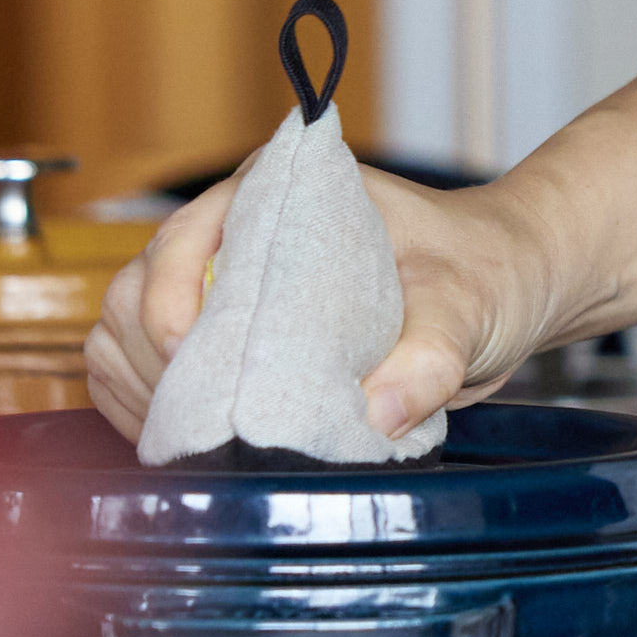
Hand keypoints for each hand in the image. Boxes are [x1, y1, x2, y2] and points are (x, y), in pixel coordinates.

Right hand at [85, 165, 562, 448]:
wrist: (506, 289)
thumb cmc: (483, 270)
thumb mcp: (467, 307)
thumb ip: (430, 357)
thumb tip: (378, 413)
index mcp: (282, 194)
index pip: (183, 237)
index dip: (168, 298)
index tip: (185, 353)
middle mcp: (240, 235)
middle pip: (139, 289)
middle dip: (153, 358)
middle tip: (201, 417)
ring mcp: (229, 287)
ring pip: (130, 333)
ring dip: (146, 388)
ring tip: (194, 436)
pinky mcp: (234, 340)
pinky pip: (152, 372)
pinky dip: (152, 408)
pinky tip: (184, 442)